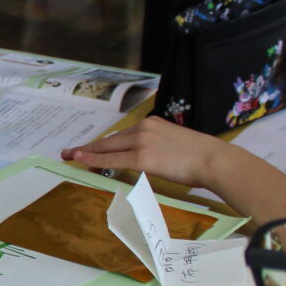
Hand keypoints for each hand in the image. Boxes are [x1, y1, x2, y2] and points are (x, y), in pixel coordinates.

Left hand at [62, 117, 227, 187]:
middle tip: (71, 151)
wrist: (215, 160)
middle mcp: (145, 128)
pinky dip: (94, 159)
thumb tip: (151, 160)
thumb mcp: (177, 146)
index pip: (123, 135)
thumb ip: (160, 149)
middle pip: (112, 139)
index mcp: (153, 124)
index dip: (105, 143)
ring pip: (108, 147)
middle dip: (89, 146)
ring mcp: (143, 142)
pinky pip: (113, 159)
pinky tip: (81, 159)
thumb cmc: (203, 158)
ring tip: (71, 156)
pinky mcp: (143, 157)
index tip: (91, 147)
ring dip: (88, 153)